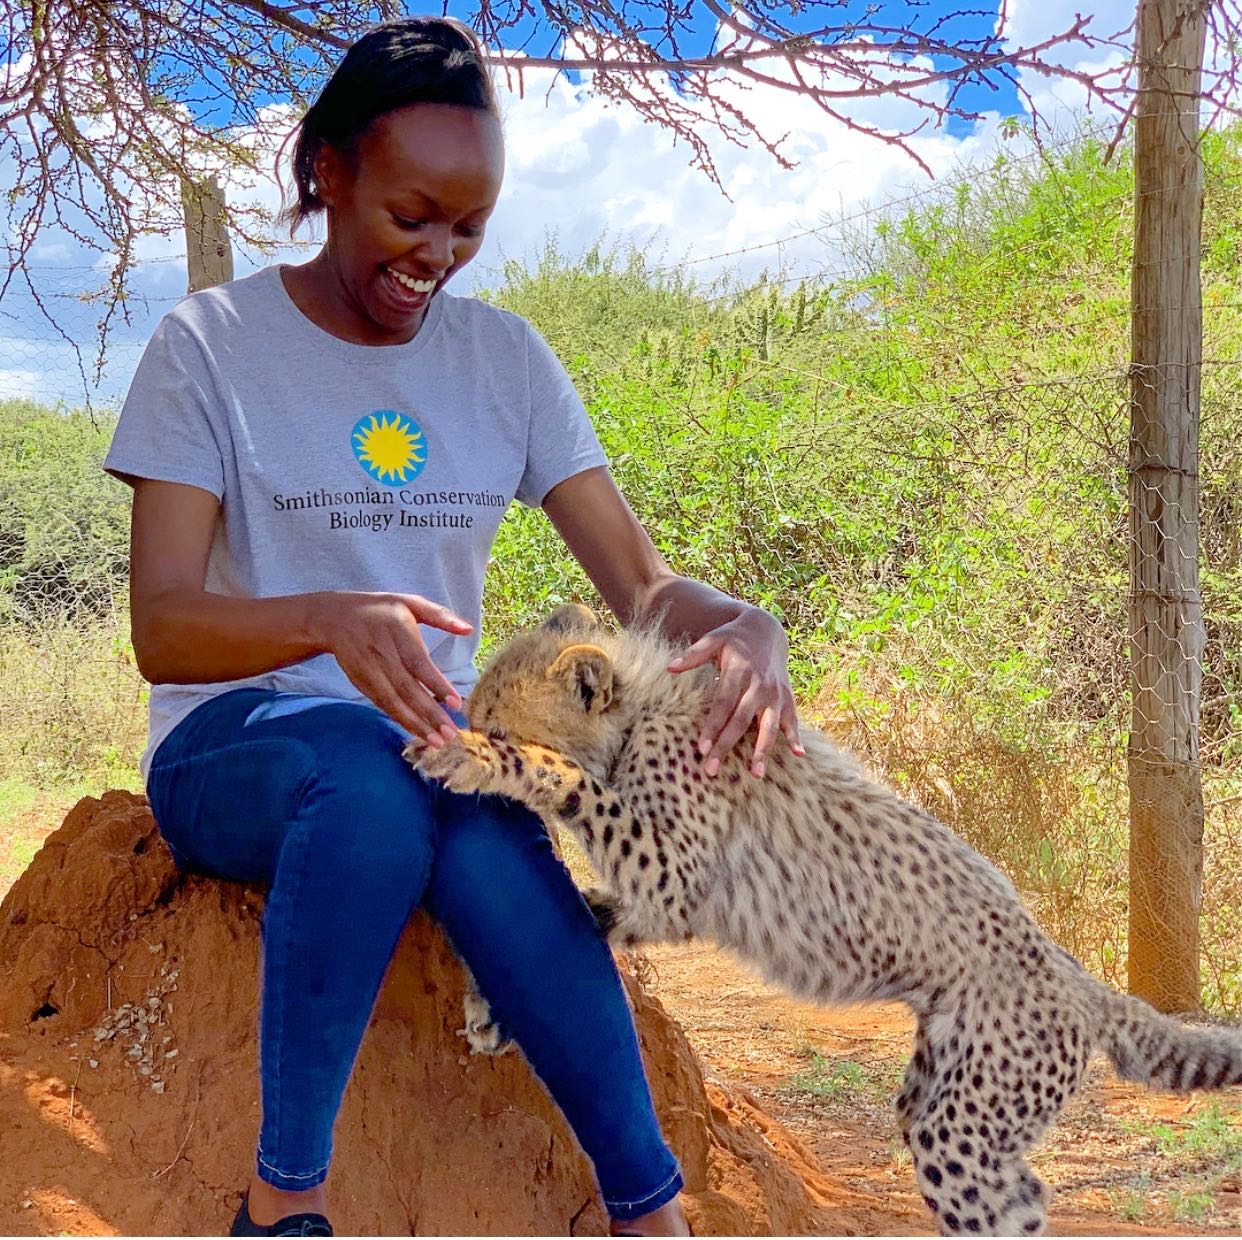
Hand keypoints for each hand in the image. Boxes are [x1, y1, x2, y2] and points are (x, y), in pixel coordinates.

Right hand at [308, 590, 471, 748]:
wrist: (333, 618)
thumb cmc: (380, 609)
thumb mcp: (410, 602)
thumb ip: (440, 615)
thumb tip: (468, 629)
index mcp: (398, 632)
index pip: (419, 664)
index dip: (437, 685)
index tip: (455, 704)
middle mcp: (383, 654)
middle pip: (407, 689)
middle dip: (430, 714)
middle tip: (451, 734)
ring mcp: (370, 671)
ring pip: (394, 702)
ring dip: (415, 724)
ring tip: (437, 741)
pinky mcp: (361, 683)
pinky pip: (383, 704)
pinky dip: (399, 720)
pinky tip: (417, 732)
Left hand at [667, 609, 803, 778]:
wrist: (766, 628)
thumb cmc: (734, 638)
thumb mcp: (713, 639)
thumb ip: (693, 655)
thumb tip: (669, 668)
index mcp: (739, 671)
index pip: (723, 703)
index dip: (712, 726)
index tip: (701, 748)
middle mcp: (759, 685)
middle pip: (741, 720)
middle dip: (726, 745)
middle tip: (711, 769)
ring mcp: (775, 693)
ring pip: (768, 725)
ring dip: (763, 750)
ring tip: (756, 774)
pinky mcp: (787, 697)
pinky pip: (793, 719)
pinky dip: (796, 736)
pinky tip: (798, 755)